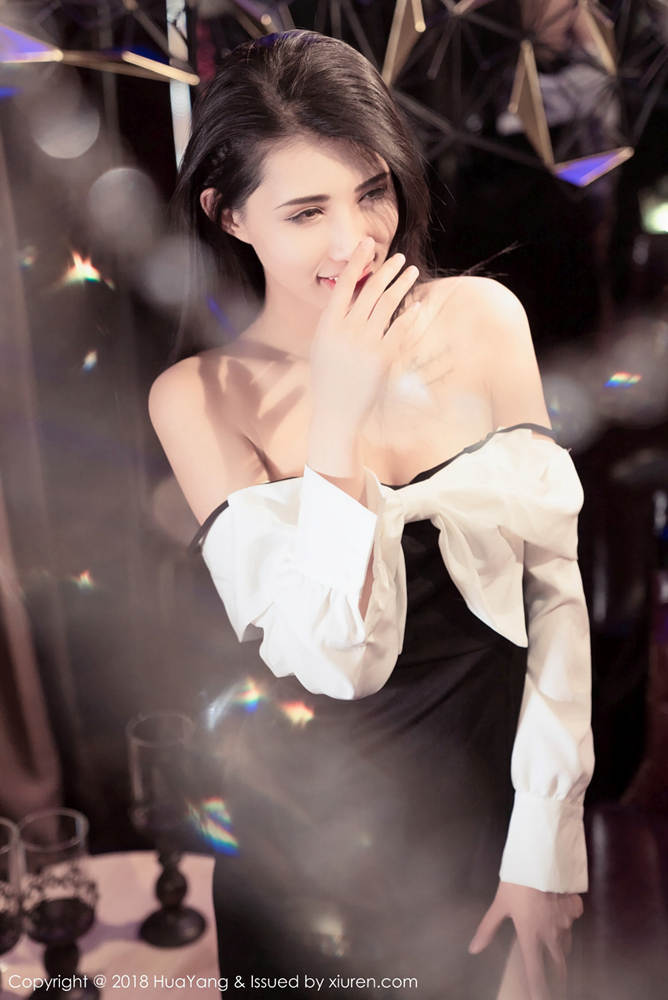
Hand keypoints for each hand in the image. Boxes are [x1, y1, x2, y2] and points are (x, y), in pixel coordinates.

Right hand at [309, 237, 420, 438]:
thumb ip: (335, 321)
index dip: (357, 262)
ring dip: (401, 285)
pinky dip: (410, 315)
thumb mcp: (323, 346)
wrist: (335, 411)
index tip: (366, 244)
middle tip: (398, 258)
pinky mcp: (383, 357)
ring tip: (411, 272)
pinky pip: (400, 329)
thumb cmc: (328, 379)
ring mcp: (366, 343)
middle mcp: (346, 330)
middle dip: (387, 270)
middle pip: (371, 290)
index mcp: (328, 325)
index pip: (344, 285)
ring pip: (388, 305)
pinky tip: (417, 305)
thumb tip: (348, 297)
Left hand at [468, 881, 582, 999]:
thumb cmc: (518, 881)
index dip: (538, 991)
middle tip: (556, 985)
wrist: (542, 858)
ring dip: (561, 951)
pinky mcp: (575, 908)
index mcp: (531, 936)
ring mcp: (566, 922)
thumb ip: (487, 929)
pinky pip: (572, 920)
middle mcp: (551, 935)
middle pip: (558, 966)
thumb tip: (473, 949)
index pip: (535, 973)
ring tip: (558, 955)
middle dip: (557, 978)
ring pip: (566, 943)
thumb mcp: (499, 905)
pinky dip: (567, 921)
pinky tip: (560, 913)